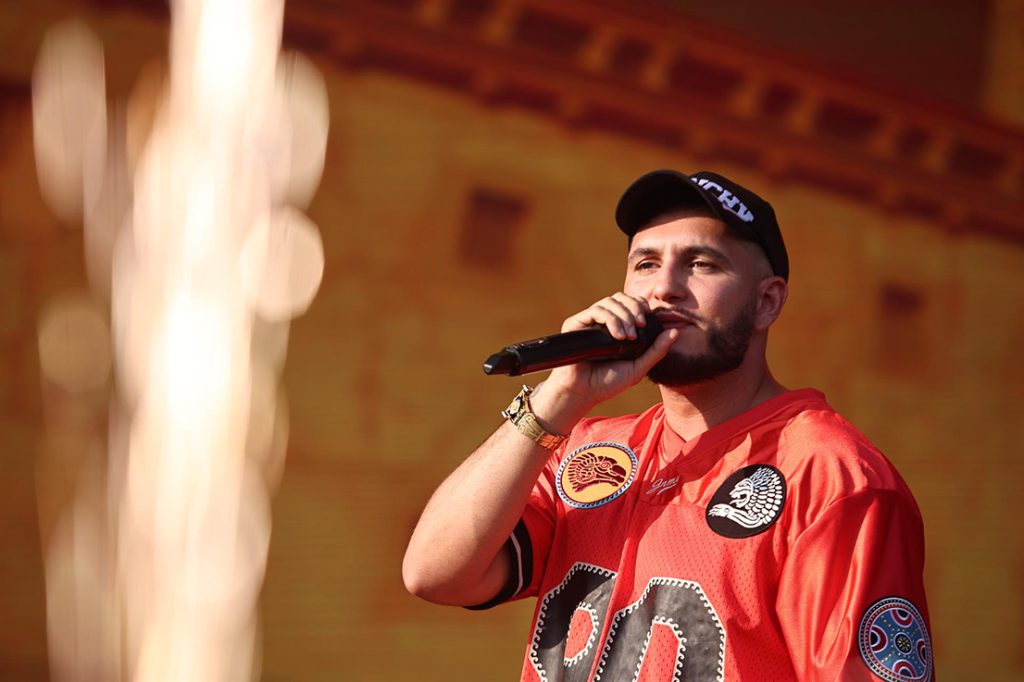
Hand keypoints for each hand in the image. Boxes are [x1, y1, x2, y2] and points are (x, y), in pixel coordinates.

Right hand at [531, 293, 677, 430]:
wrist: (584, 392)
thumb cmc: (608, 382)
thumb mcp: (639, 367)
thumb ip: (657, 350)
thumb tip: (676, 331)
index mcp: (617, 327)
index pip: (630, 303)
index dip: (639, 304)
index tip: (647, 316)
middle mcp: (602, 321)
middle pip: (621, 298)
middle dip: (634, 308)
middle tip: (640, 324)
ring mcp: (589, 321)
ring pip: (609, 302)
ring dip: (623, 316)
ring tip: (628, 336)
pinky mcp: (576, 323)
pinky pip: (596, 310)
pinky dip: (610, 319)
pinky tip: (618, 336)